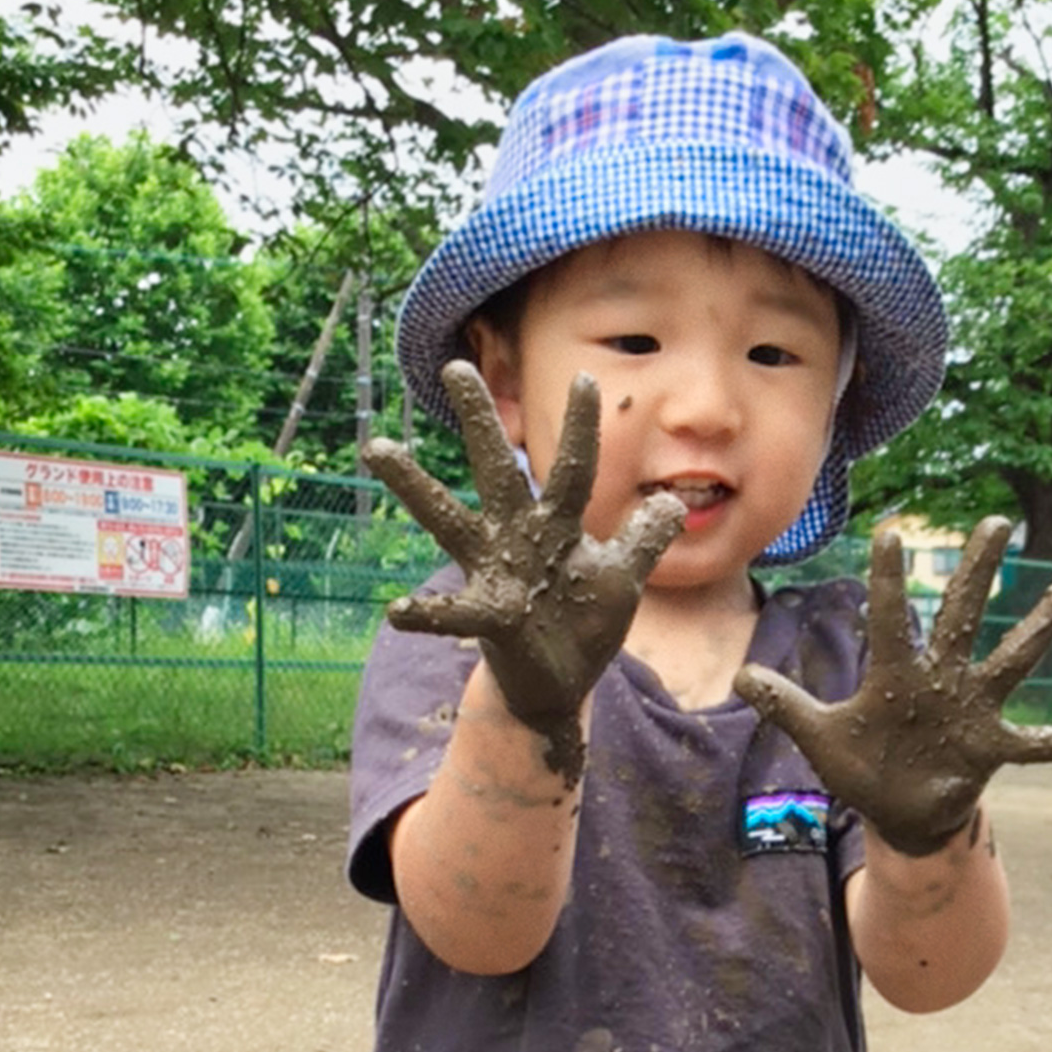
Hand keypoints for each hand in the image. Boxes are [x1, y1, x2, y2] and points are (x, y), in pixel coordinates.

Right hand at [361, 360, 685, 783]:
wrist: (561, 683)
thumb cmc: (585, 622)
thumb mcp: (622, 578)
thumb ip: (644, 539)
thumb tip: (673, 502)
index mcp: (558, 525)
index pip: (574, 469)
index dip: (582, 429)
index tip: (587, 378)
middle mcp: (519, 537)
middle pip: (498, 471)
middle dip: (479, 423)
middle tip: (456, 368)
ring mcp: (496, 573)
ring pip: (451, 520)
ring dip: (415, 486)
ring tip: (379, 449)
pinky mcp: (488, 617)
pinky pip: (454, 612)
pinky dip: (425, 613)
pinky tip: (396, 610)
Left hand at [734, 516, 1051, 855]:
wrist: (901, 814)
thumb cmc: (864, 768)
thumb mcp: (820, 738)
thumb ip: (787, 706)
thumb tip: (740, 675)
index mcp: (896, 674)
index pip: (891, 618)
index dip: (888, 580)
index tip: (890, 531)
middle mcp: (940, 679)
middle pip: (963, 614)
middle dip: (978, 570)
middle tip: (996, 520)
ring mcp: (972, 710)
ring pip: (1012, 658)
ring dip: (1041, 625)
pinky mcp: (993, 748)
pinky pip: (1037, 744)